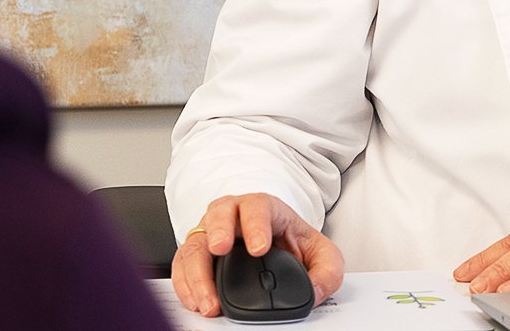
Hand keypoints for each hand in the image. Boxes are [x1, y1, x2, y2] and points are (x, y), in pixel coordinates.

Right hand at [170, 192, 345, 317]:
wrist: (277, 245)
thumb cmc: (293, 243)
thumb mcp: (321, 254)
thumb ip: (327, 271)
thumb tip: (315, 292)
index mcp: (264, 208)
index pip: (257, 207)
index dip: (256, 224)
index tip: (259, 247)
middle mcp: (232, 215)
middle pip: (218, 213)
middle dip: (218, 232)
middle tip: (220, 251)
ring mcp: (210, 233)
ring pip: (195, 243)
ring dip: (197, 272)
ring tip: (208, 300)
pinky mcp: (197, 254)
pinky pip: (182, 266)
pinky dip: (185, 285)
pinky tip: (196, 302)